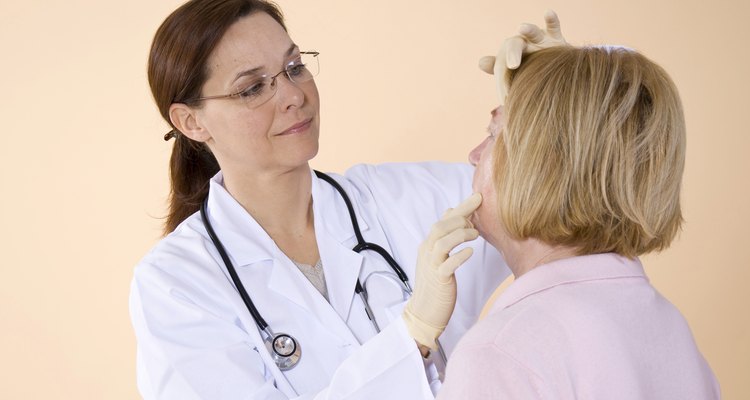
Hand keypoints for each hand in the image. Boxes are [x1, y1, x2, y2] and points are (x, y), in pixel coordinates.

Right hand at [402, 193, 481, 348]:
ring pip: (441, 242)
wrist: (424, 312)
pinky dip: (459, 256)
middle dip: (460, 217)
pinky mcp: (438, 280)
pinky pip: (447, 265)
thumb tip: (452, 212)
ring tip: (476, 235)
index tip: (479, 197)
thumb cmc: (436, 285)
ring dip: (460, 234)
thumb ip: (445, 237)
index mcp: (428, 245)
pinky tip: (470, 252)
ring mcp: (432, 265)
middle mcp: (427, 252)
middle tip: (477, 220)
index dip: (461, 208)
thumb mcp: (439, 258)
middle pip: (440, 226)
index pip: (443, 220)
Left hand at [478, 10, 567, 103]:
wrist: (555, 69)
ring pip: (533, 32)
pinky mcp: (556, 37)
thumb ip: (498, 68)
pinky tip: (548, 12)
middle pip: (514, 46)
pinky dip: (551, 19)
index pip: (502, 64)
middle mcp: (524, 44)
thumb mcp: (516, 73)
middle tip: (512, 65)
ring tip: (521, 27)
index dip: (501, 78)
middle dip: (512, 54)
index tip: (503, 97)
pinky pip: (553, 26)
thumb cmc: (530, 70)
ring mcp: (540, 40)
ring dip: (528, 29)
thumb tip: (480, 62)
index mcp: (510, 55)